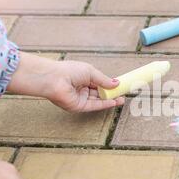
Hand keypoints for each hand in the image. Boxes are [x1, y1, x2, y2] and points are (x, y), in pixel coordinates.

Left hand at [7, 52, 124, 112]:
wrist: (54, 79)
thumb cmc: (69, 71)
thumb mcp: (91, 72)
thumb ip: (104, 80)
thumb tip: (116, 83)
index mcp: (82, 78)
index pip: (99, 83)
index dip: (109, 85)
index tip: (120, 85)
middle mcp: (81, 89)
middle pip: (100, 93)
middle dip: (112, 94)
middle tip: (124, 93)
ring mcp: (80, 99)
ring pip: (98, 100)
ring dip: (111, 100)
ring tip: (123, 98)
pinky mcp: (79, 106)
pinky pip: (94, 106)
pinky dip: (105, 104)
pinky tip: (114, 102)